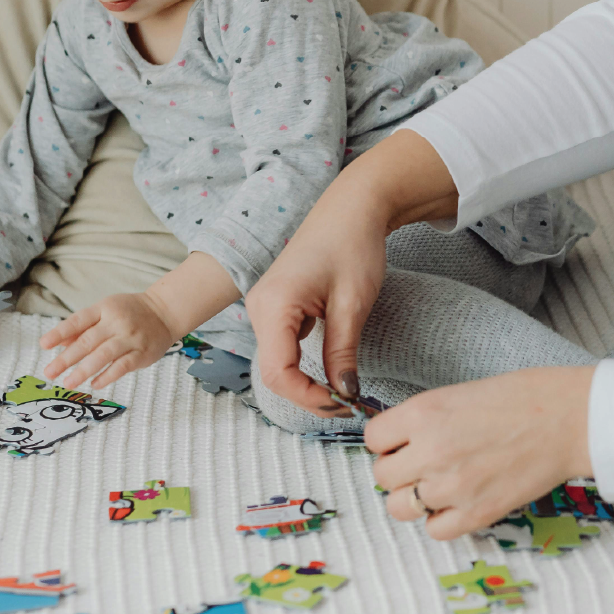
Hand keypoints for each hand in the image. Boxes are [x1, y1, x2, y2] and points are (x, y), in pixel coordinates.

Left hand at [40, 292, 177, 390]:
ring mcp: (130, 338)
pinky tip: (94, 384)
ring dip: (84, 370)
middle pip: (88, 341)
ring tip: (68, 382)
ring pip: (104, 355)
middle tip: (49, 372)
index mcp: (104, 309)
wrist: (165, 312)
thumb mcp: (106, 311)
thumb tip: (59, 343)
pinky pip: (122, 366)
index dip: (60, 332)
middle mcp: (116, 322)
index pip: (78, 320)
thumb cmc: (131, 312)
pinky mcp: (142, 353)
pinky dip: (107, 376)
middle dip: (67, 359)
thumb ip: (83, 326)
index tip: (44, 345)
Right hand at [244, 176, 389, 417]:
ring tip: (342, 391)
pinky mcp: (276, 307)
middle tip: (348, 405)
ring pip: (278, 363)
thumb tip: (344, 394)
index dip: (309, 398)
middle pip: (274, 372)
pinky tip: (330, 370)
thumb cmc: (353, 244)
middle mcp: (260, 308)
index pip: (279, 373)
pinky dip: (304, 366)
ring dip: (306, 383)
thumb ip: (342, 353)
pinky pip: (283, 347)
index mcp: (274, 305)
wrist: (352, 208)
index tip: (344, 406)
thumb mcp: (353, 303)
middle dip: (308, 395)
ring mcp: (265, 307)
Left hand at [369, 366, 594, 539]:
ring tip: (440, 482)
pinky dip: (442, 519)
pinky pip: (435, 530)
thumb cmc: (523, 397)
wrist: (568, 418)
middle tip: (424, 461)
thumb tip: (403, 442)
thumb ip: (426, 419)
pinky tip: (460, 500)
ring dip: (415, 496)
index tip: (404, 440)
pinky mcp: (476, 513)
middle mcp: (430, 451)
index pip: (374, 439)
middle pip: (383, 476)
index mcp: (423, 413)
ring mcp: (451, 487)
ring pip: (400, 507)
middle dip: (400, 469)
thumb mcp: (459, 393)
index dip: (390, 440)